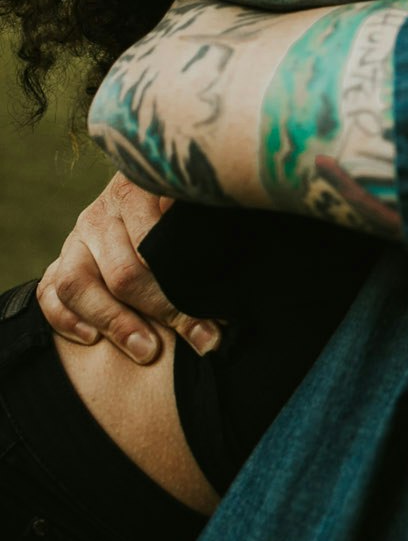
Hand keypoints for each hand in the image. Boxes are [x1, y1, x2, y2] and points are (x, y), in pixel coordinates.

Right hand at [37, 172, 221, 363]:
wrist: (148, 190)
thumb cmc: (182, 208)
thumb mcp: (194, 208)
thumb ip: (203, 235)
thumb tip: (226, 295)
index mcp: (137, 192)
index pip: (155, 245)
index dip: (184, 285)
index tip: (215, 316)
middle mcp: (101, 214)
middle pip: (123, 272)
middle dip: (162, 310)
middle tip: (197, 340)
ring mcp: (76, 238)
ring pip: (77, 284)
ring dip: (114, 322)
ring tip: (148, 349)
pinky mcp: (61, 261)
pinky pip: (48, 292)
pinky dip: (65, 319)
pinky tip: (92, 339)